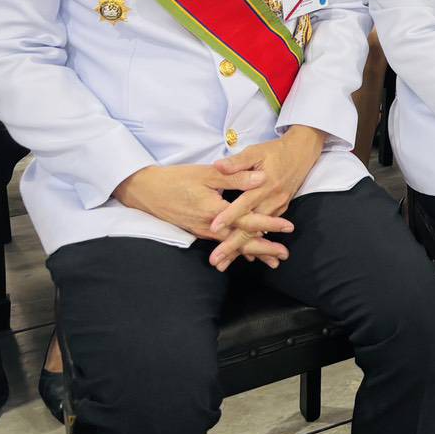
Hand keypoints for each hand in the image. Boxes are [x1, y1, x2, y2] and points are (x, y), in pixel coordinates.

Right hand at [113, 164, 290, 260]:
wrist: (146, 191)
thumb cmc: (176, 179)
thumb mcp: (207, 173)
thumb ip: (235, 176)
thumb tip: (261, 178)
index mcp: (215, 211)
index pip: (247, 221)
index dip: (269, 224)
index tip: (288, 228)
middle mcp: (209, 226)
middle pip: (241, 242)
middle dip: (263, 250)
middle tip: (283, 257)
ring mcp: (202, 231)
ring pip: (231, 245)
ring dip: (251, 252)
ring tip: (270, 260)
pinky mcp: (197, 230)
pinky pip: (221, 243)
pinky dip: (235, 249)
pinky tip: (245, 254)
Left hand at [206, 126, 325, 270]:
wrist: (302, 152)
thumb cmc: (276, 151)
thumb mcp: (256, 151)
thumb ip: (237, 162)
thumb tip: (218, 165)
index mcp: (264, 185)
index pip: (244, 204)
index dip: (229, 216)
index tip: (213, 227)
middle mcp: (272, 200)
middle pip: (251, 227)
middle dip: (232, 245)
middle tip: (216, 261)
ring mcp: (278, 206)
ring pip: (258, 233)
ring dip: (242, 249)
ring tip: (224, 263)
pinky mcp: (281, 209)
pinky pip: (266, 230)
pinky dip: (255, 243)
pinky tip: (244, 254)